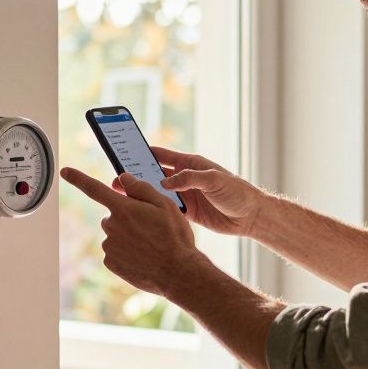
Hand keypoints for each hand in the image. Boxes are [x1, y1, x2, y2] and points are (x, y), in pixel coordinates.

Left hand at [60, 167, 203, 296]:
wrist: (177, 272)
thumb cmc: (174, 237)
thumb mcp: (166, 205)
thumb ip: (141, 188)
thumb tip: (123, 179)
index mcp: (123, 208)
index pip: (94, 188)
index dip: (78, 178)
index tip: (65, 172)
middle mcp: (111, 226)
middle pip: (113, 215)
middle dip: (127, 218)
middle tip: (150, 228)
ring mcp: (109, 245)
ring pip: (115, 234)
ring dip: (127, 236)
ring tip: (150, 245)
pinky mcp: (110, 263)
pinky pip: (115, 251)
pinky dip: (126, 252)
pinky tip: (142, 256)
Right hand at [117, 147, 264, 236]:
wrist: (250, 216)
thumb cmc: (237, 192)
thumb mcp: (214, 180)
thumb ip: (190, 178)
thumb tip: (165, 181)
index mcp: (189, 164)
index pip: (159, 154)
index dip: (140, 152)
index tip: (122, 152)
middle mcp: (183, 178)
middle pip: (153, 174)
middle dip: (135, 176)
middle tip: (116, 180)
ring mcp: (183, 195)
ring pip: (156, 193)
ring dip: (142, 195)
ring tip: (123, 199)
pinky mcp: (186, 212)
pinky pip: (164, 209)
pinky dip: (153, 211)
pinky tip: (140, 215)